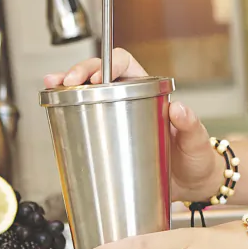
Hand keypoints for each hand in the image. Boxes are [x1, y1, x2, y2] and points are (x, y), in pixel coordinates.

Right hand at [44, 48, 219, 200]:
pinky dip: (69, 113)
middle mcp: (132, 101)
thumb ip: (191, 125)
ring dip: (66, 88)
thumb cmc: (196, 158)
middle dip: (77, 73)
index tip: (93, 78)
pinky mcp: (110, 138)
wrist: (192, 184)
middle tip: (64, 82)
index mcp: (151, 92)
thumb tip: (179, 108)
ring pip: (88, 95)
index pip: (124, 64)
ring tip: (50, 88)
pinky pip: (88, 120)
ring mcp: (119, 118)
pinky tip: (55, 111)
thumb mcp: (196, 141)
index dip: (105, 65)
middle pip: (99, 76)